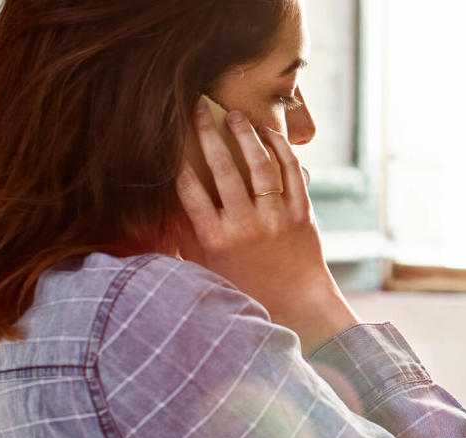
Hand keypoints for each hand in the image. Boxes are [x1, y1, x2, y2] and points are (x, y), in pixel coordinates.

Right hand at [175, 98, 358, 351]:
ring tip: (234, 115)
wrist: (297, 303)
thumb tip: (163, 203)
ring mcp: (275, 218)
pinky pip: (291, 172)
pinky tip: (269, 135)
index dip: (178, 157)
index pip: (188, 188)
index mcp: (214, 238)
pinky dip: (280, 149)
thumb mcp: (208, 265)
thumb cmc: (246, 286)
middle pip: (220, 168)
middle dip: (206, 132)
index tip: (170, 134)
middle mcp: (244, 225)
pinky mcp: (302, 214)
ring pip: (258, 164)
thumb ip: (187, 234)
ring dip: (244, 134)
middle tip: (198, 106)